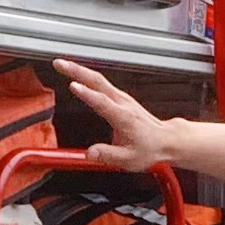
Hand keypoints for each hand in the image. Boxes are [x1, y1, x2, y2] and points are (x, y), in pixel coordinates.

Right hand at [56, 62, 176, 171]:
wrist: (165, 140)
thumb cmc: (149, 148)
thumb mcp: (128, 159)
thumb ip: (107, 155)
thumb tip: (89, 153)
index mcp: (124, 118)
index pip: (103, 102)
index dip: (87, 94)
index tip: (73, 86)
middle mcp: (123, 103)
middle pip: (98, 81)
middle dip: (77, 71)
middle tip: (59, 64)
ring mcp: (122, 98)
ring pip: (99, 79)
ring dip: (80, 70)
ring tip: (62, 65)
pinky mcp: (120, 97)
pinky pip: (101, 82)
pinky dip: (87, 75)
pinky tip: (76, 73)